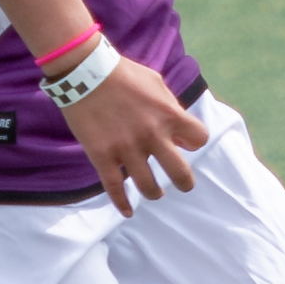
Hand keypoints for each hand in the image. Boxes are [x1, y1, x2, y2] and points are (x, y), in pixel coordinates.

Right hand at [55, 55, 210, 216]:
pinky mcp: (103, 156)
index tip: (185, 144)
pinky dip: (122, 204)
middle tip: (182, 185)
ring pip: (149, 186)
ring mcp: (127, 149)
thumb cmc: (124, 74)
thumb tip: (181, 129)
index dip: (194, 142)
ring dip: (154, 192)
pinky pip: (115, 188)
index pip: (199, 138)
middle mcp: (153, 136)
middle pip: (180, 172)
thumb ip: (171, 107)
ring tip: (155, 192)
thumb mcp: (157, 84)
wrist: (85, 72)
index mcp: (170, 115)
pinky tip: (127, 211)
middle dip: (184, 182)